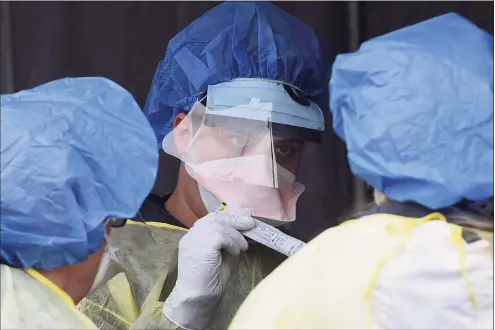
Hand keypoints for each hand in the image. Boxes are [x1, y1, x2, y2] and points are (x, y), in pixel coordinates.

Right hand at [163, 208, 254, 329]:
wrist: (197, 299)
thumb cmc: (209, 283)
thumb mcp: (223, 257)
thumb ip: (229, 242)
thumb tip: (244, 230)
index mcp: (194, 237)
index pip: (211, 219)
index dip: (229, 216)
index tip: (245, 215)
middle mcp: (191, 234)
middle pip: (214, 217)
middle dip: (235, 218)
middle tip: (251, 222)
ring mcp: (194, 238)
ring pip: (219, 225)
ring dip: (235, 234)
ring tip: (244, 246)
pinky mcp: (202, 244)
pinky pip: (222, 236)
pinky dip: (232, 243)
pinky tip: (235, 253)